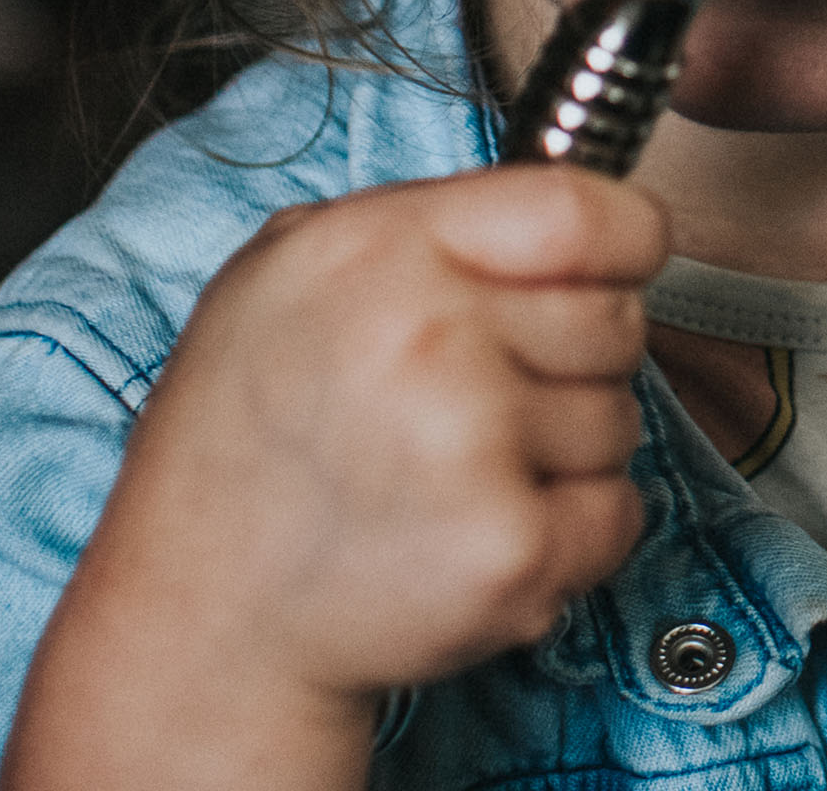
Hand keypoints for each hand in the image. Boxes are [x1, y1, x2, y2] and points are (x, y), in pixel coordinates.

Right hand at [2, 163, 666, 790]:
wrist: (205, 615)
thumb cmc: (249, 439)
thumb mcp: (290, 273)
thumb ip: (422, 228)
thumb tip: (561, 213)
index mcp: (379, 247)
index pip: (582, 211)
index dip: (621, 241)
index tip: (613, 271)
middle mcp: (428, 334)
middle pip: (614, 320)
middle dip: (571, 362)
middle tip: (478, 404)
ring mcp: (471, 446)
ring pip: (620, 420)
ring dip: (565, 452)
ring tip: (457, 477)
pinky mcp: (509, 550)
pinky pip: (617, 513)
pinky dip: (573, 534)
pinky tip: (479, 534)